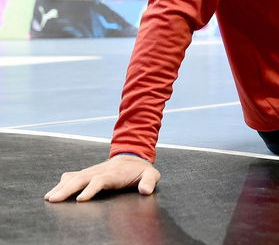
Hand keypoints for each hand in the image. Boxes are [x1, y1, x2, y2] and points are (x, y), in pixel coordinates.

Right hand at [45, 155, 160, 202]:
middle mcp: (100, 171)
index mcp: (114, 174)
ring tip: (49, 197)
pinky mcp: (88, 173)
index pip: (100, 180)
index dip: (90, 189)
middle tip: (54, 199)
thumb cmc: (141, 170)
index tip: (80, 199)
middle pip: (81, 179)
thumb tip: (145, 191)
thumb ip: (149, 182)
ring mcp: (93, 171)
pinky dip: (62, 183)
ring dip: (61, 187)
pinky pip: (73, 176)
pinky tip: (53, 191)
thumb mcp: (151, 174)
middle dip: (67, 189)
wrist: (133, 156)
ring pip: (74, 178)